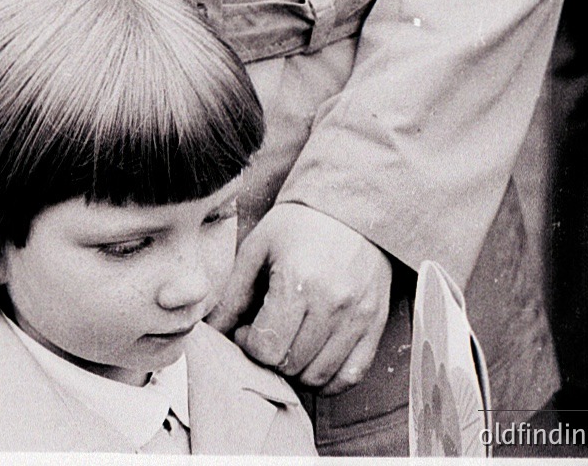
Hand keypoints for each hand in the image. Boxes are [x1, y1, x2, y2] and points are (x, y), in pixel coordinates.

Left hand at [209, 203, 391, 391]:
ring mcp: (357, 316)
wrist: (351, 207)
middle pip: (291, 364)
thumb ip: (233, 294)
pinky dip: (330, 381)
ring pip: (319, 377)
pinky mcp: (375, 323)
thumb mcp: (258, 248)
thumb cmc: (300, 225)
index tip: (248, 329)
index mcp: (298, 280)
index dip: (249, 344)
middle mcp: (332, 302)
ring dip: (297, 370)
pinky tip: (314, 360)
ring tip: (290, 344)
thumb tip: (211, 331)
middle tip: (267, 335)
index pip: (267, 347)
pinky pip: (351, 376)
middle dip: (271, 357)